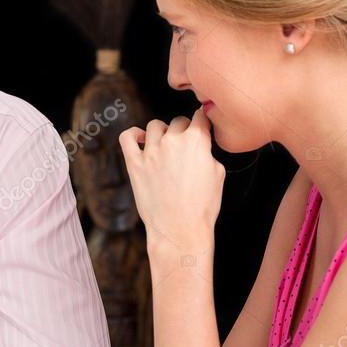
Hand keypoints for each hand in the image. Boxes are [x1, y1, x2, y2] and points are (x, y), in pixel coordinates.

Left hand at [118, 106, 223, 253]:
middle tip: (185, 148)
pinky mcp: (134, 164)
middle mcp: (172, 141)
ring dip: (162, 132)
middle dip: (184, 131)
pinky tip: (141, 139)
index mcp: (196, 140)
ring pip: (155, 126)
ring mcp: (151, 151)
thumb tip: (200, 146)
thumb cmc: (202, 206)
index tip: (202, 126)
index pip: (200, 116)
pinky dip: (133, 134)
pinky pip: (127, 137)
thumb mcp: (218, 173)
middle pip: (179, 122)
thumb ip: (208, 152)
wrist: (180, 229)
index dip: (202, 122)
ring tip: (166, 146)